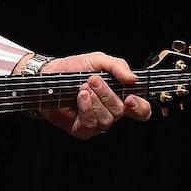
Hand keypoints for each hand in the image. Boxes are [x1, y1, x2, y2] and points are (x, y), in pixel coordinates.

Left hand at [37, 51, 151, 139]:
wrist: (49, 74)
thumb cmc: (74, 68)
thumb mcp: (97, 60)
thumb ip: (117, 66)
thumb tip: (133, 78)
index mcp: (119, 97)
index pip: (140, 110)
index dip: (140, 107)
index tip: (130, 98)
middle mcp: (110, 112)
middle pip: (120, 112)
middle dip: (107, 94)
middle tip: (93, 80)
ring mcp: (97, 123)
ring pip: (106, 119)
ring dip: (95, 100)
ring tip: (83, 87)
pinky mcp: (82, 130)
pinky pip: (91, 124)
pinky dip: (86, 108)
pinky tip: (80, 97)